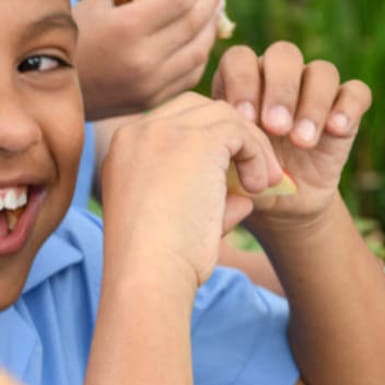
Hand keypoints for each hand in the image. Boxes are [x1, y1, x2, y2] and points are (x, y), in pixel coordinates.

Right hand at [74, 0, 223, 120]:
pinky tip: (199, 39)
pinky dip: (199, 55)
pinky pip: (190, 76)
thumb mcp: (98, 3)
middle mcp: (143, 59)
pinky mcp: (151, 101)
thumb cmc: (73, 38)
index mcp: (127, 28)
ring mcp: (149, 85)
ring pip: (199, 52)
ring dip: (211, 27)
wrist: (48, 89)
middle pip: (194, 23)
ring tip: (213, 9)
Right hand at [99, 92, 282, 286]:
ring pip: (223, 116)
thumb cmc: (156, 261)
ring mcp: (164, 131)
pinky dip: (257, 155)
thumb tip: (243, 198)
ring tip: (261, 185)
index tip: (229, 177)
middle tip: (254, 176)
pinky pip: (240, 132)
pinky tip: (258, 187)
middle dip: (231, 136)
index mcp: (123, 149)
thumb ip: (204, 200)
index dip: (208, 144)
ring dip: (250, 147)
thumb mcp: (172, 221)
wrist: (149, 274)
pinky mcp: (197, 141)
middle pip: (198, 109)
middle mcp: (137, 132)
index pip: (174, 123)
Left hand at [212, 42, 372, 224]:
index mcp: (241, 82)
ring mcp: (314, 90)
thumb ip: (219, 141)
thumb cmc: (241, 178)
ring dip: (312, 104)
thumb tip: (218, 133)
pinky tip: (335, 129)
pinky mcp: (345, 109)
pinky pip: (356, 93)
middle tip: (275, 128)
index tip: (244, 119)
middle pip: (284, 55)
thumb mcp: (224, 162)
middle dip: (280, 90)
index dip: (243, 82)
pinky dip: (347, 108)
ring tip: (301, 141)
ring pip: (322, 71)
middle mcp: (278, 77)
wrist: (278, 205)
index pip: (240, 59)